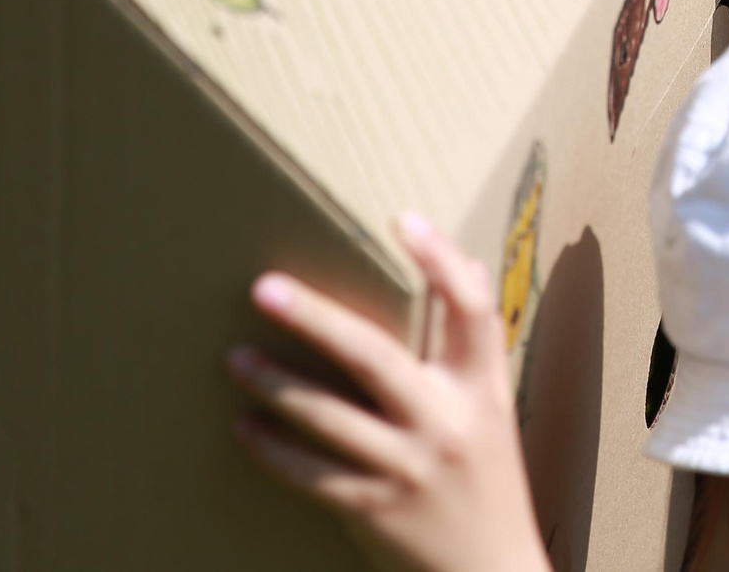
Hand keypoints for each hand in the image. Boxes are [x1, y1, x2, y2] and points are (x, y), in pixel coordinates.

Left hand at [231, 216, 548, 571]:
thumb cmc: (490, 477)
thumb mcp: (492, 406)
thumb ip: (473, 339)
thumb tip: (469, 265)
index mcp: (483, 389)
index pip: (473, 311)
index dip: (441, 260)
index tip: (402, 219)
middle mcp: (448, 423)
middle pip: (377, 357)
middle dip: (317, 319)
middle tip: (266, 287)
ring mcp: (409, 468)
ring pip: (331, 418)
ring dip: (277, 384)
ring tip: (236, 357)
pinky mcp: (375, 509)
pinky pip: (314, 474)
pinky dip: (275, 449)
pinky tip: (245, 426)